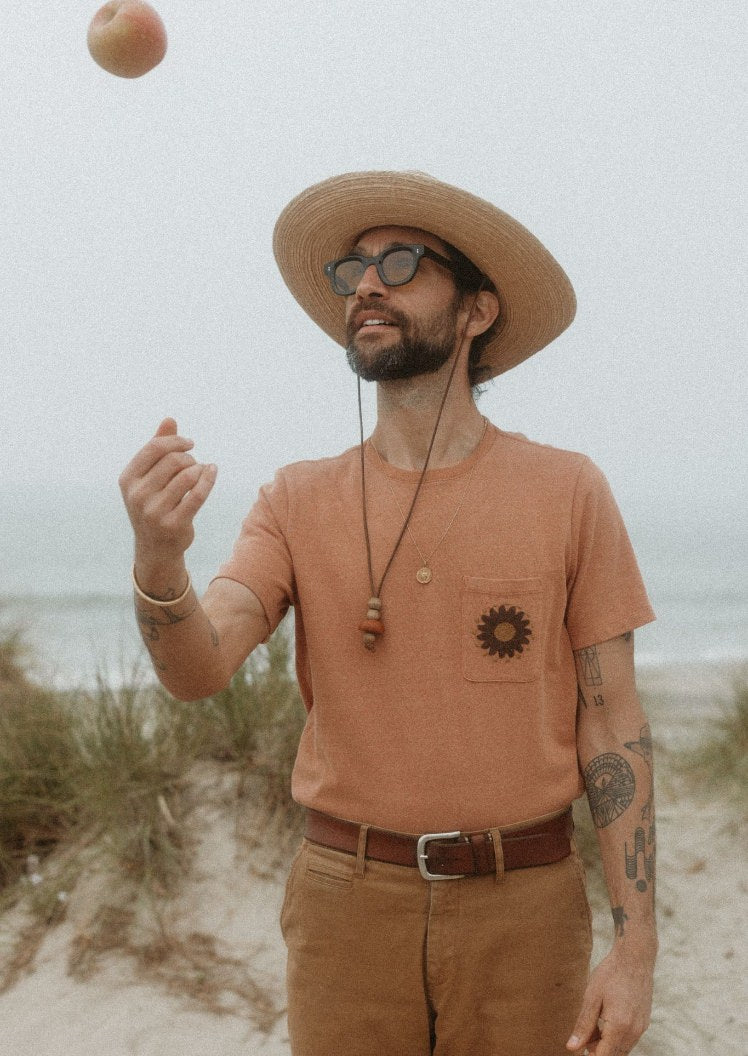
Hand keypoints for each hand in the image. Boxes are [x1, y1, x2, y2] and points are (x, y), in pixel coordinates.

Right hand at [119, 417, 216, 563]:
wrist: (155, 548)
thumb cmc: (154, 504)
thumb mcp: (149, 477)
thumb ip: (157, 448)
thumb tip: (170, 420)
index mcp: (128, 479)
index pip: (154, 448)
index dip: (175, 441)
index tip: (190, 444)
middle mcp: (137, 495)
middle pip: (173, 460)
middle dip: (189, 458)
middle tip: (194, 464)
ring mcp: (154, 511)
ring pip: (188, 476)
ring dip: (200, 469)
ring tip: (201, 471)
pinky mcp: (174, 524)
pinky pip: (198, 494)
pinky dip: (209, 479)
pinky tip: (212, 471)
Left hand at [566, 944, 653, 1055]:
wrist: (635, 957)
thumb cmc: (611, 973)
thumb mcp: (592, 997)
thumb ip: (583, 1025)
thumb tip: (572, 1047)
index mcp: (619, 1026)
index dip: (590, 1055)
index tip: (581, 1047)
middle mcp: (634, 1031)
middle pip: (614, 1055)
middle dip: (597, 1050)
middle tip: (584, 1036)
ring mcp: (641, 1028)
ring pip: (622, 1049)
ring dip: (607, 1045)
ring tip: (593, 1027)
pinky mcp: (644, 1022)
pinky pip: (629, 1039)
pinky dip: (616, 1037)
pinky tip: (606, 1022)